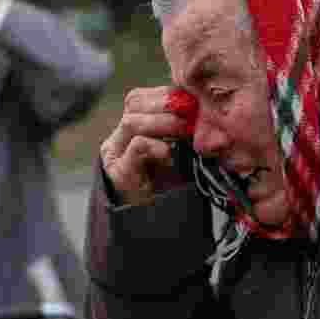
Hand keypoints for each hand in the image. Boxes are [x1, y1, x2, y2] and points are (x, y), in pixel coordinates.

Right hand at [100, 86, 194, 204]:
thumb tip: (204, 110)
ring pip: (132, 121)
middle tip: (191, 112)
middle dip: (166, 103)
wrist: (152, 223)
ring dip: (164, 122)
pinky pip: (136, 147)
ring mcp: (116, 154)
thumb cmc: (168, 189)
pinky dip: (156, 145)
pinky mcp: (118, 172)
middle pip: (134, 102)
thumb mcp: (177, 153)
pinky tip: (170, 152)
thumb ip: (181, 132)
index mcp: (130, 129)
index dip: (166, 94)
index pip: (142, 97)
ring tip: (185, 130)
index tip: (192, 100)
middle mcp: (119, 137)